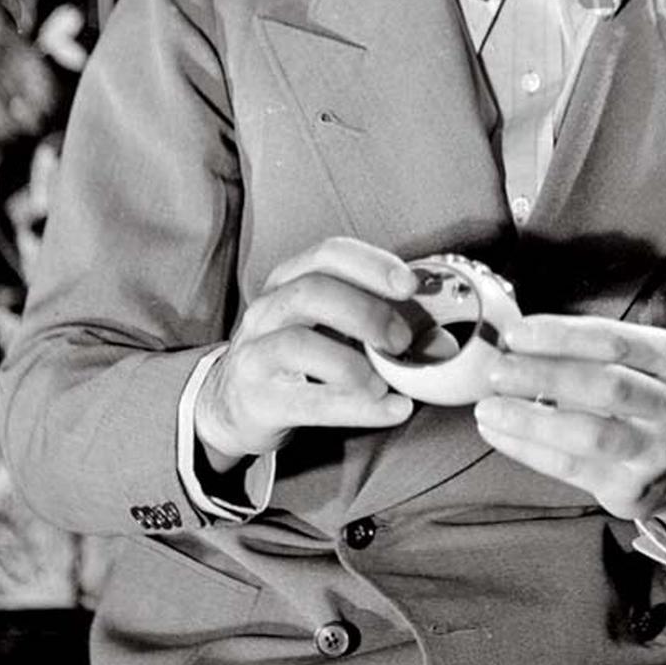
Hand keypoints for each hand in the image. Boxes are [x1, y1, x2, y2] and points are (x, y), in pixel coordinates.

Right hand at [194, 237, 419, 465]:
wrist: (232, 403)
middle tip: (402, 340)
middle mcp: (267, 310)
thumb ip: (365, 312)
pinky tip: (391, 409)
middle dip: (366, 312)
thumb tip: (433, 323)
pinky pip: (308, 401)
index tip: (409, 285)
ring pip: (298, 344)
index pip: (328, 254)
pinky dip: (356, 407)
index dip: (371, 264)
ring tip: (386, 382)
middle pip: (313, 292)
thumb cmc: (294, 355)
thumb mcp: (319, 322)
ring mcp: (256, 354)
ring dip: (353, 363)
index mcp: (288, 281)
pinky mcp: (258, 399)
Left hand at [473, 315, 665, 522]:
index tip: (517, 333)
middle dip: (545, 375)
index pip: (615, 341)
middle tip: (498, 370)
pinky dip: (528, 448)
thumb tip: (514, 342)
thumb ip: (585, 352)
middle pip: (605, 386)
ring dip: (531, 419)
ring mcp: (656, 451)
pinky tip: (499, 433)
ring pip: (588, 433)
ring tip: (489, 408)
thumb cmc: (641, 403)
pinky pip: (571, 467)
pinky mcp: (631, 487)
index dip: (562, 336)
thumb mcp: (634, 366)